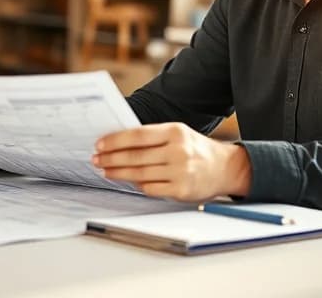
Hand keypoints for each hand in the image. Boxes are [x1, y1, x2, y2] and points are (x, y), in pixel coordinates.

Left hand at [92, 122, 250, 201]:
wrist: (225, 168)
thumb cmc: (195, 149)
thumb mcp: (178, 134)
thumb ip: (153, 137)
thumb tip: (118, 142)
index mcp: (176, 132)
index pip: (138, 135)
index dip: (116, 140)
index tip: (99, 144)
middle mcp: (178, 151)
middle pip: (136, 156)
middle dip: (111, 158)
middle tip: (96, 160)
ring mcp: (180, 172)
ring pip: (140, 174)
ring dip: (119, 173)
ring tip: (106, 171)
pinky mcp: (181, 190)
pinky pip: (151, 189)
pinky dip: (137, 186)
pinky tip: (128, 182)